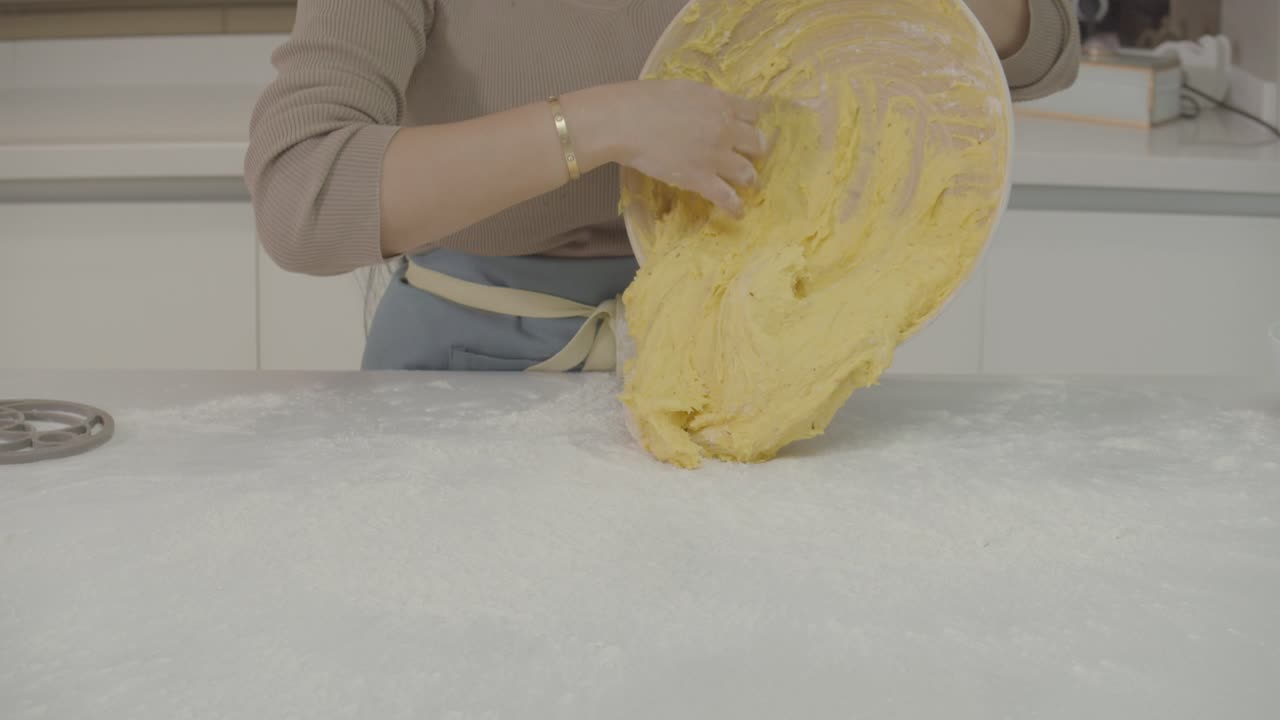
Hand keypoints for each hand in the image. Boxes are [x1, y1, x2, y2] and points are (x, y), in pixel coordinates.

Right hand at [607, 79, 767, 217]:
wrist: (626, 121)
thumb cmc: (645, 99)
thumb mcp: (684, 88)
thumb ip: (704, 99)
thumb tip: (709, 107)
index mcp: (720, 103)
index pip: (752, 114)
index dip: (750, 123)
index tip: (746, 129)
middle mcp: (725, 129)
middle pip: (756, 143)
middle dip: (755, 150)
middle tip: (750, 157)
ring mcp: (715, 156)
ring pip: (748, 173)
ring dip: (750, 179)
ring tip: (748, 185)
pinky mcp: (701, 179)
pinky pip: (727, 198)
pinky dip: (735, 207)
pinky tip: (738, 213)